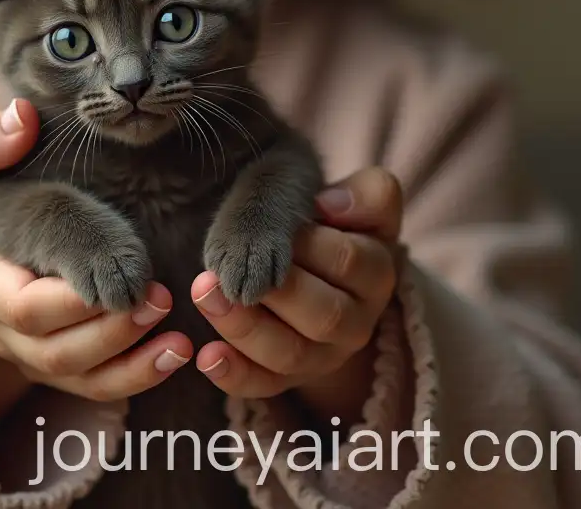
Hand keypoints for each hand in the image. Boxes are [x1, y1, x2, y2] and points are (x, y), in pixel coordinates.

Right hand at [0, 99, 192, 417]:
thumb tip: (21, 118)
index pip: (23, 307)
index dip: (71, 301)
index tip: (122, 276)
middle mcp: (3, 329)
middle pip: (55, 352)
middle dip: (110, 331)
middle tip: (159, 298)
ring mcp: (31, 352)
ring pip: (79, 377)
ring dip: (131, 362)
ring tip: (178, 336)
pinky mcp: (61, 361)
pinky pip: (96, 386)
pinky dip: (137, 376)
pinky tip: (177, 354)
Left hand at [190, 166, 402, 420]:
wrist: (323, 269)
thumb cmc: (331, 222)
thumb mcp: (358, 200)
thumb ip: (365, 194)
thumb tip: (330, 205)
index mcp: (377, 271)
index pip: (349, 260)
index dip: (308, 243)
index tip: (275, 223)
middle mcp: (357, 320)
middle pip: (323, 315)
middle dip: (274, 291)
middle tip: (224, 264)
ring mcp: (324, 354)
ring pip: (291, 354)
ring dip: (244, 328)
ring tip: (204, 294)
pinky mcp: (289, 376)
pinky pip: (265, 385)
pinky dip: (236, 375)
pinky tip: (207, 356)